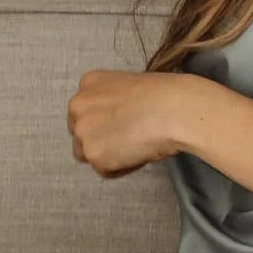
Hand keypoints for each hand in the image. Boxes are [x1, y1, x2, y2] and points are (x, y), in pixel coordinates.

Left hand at [67, 69, 200, 176]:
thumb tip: (116, 123)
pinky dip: (120, 168)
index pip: (85, 110)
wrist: (174, 109)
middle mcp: (77, 105)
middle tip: (128, 141)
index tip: (123, 125)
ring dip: (107, 155)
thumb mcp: (130, 87)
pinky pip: (104, 170)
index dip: (105, 122)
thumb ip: (113, 102)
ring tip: (134, 148)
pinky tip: (138, 155)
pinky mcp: (93, 154)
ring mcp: (83, 131)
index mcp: (89, 82)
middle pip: (80, 133)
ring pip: (87, 153)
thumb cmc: (165, 96)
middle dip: (100, 139)